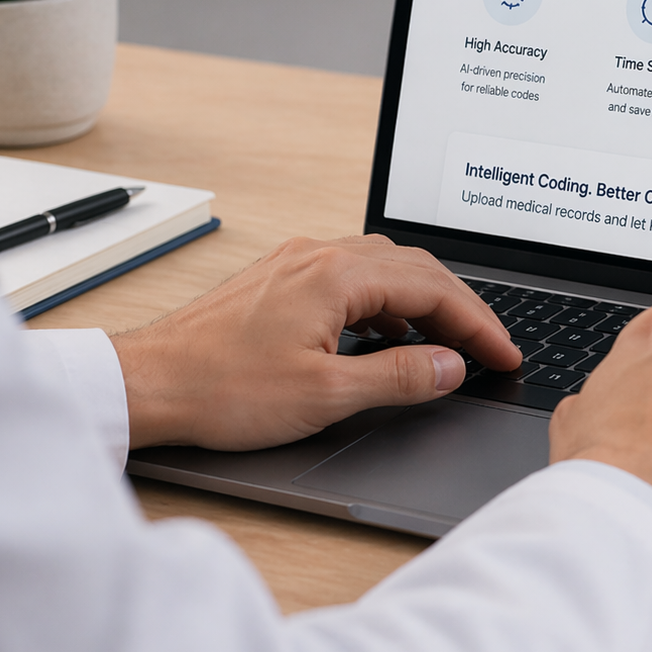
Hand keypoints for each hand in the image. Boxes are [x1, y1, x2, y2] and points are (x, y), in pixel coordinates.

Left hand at [110, 235, 519, 450]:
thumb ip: (399, 377)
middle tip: (489, 349)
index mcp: (339, 276)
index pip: (434, 290)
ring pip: (386, 268)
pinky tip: (386, 335)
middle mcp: (322, 256)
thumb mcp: (324, 394)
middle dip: (461, 308)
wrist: (147, 382)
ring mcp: (299, 263)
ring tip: (447, 344)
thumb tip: (451, 366)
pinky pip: (354, 277)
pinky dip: (387, 303)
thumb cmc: (221, 388)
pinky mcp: (282, 278)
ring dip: (424, 302)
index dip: (478, 325)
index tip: (504, 354)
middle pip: (417, 269)